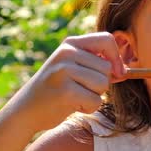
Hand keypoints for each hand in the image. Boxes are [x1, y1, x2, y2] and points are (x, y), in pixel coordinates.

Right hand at [10, 32, 126, 131]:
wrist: (25, 110)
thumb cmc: (57, 90)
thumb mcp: (74, 69)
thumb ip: (97, 65)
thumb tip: (125, 70)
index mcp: (70, 44)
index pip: (107, 39)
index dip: (117, 58)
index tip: (118, 73)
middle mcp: (66, 53)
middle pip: (107, 68)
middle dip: (101, 83)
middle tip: (80, 89)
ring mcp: (64, 71)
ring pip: (103, 84)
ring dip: (95, 96)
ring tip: (75, 96)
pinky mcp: (65, 91)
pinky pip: (95, 101)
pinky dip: (88, 108)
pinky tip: (71, 105)